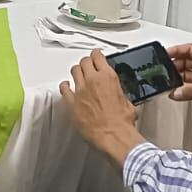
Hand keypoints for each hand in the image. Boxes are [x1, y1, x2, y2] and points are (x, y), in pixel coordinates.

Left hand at [59, 50, 143, 166]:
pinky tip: (66, 86)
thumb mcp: (127, 102)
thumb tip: (119, 97)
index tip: (96, 57)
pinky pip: (64, 89)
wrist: (114, 136)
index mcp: (108, 77)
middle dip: (86, 63)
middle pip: (84, 62)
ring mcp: (81, 90)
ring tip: (78, 75)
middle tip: (88, 66)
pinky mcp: (72, 103)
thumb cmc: (122, 123)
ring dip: (77, 72)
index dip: (96, 55)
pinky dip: (64, 86)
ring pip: (74, 71)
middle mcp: (93, 80)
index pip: (98, 56)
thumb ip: (120, 94)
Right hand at [167, 43, 191, 126]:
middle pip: (186, 62)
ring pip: (186, 76)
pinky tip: (173, 92)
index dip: (176, 51)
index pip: (189, 50)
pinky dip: (180, 90)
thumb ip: (191, 90)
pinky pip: (188, 89)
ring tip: (165, 80)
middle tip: (161, 68)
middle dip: (174, 64)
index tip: (164, 54)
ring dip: (176, 78)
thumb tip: (175, 92)